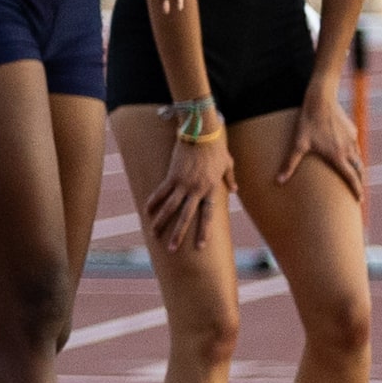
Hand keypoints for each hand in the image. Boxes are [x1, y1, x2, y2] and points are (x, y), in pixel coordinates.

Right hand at [142, 126, 232, 251]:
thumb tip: (234, 189)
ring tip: (154, 233)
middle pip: (186, 216)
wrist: (201, 134)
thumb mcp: (227, 164)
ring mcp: (182, 183)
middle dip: (178, 234)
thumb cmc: (216, 148)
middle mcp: (196, 189)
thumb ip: (230, 178)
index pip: (207, 215)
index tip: (200, 246)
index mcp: (211, 189)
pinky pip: (161, 192)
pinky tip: (147, 211)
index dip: (204, 232)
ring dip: (161, 221)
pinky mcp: (171, 175)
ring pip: (170, 207)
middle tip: (171, 248)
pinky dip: (153, 202)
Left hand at [279, 90, 363, 197]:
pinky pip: (354, 145)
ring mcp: (352, 139)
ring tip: (353, 174)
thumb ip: (289, 164)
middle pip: (359, 170)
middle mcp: (348, 149)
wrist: (321, 101)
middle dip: (359, 182)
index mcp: (338, 156)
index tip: (359, 200)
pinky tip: (347, 153)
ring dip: (357, 168)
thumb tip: (278, 181)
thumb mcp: (298, 144)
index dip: (356, 190)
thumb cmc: (308, 122)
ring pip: (358, 157)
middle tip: (358, 191)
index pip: (351, 178)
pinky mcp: (352, 130)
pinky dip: (353, 153)